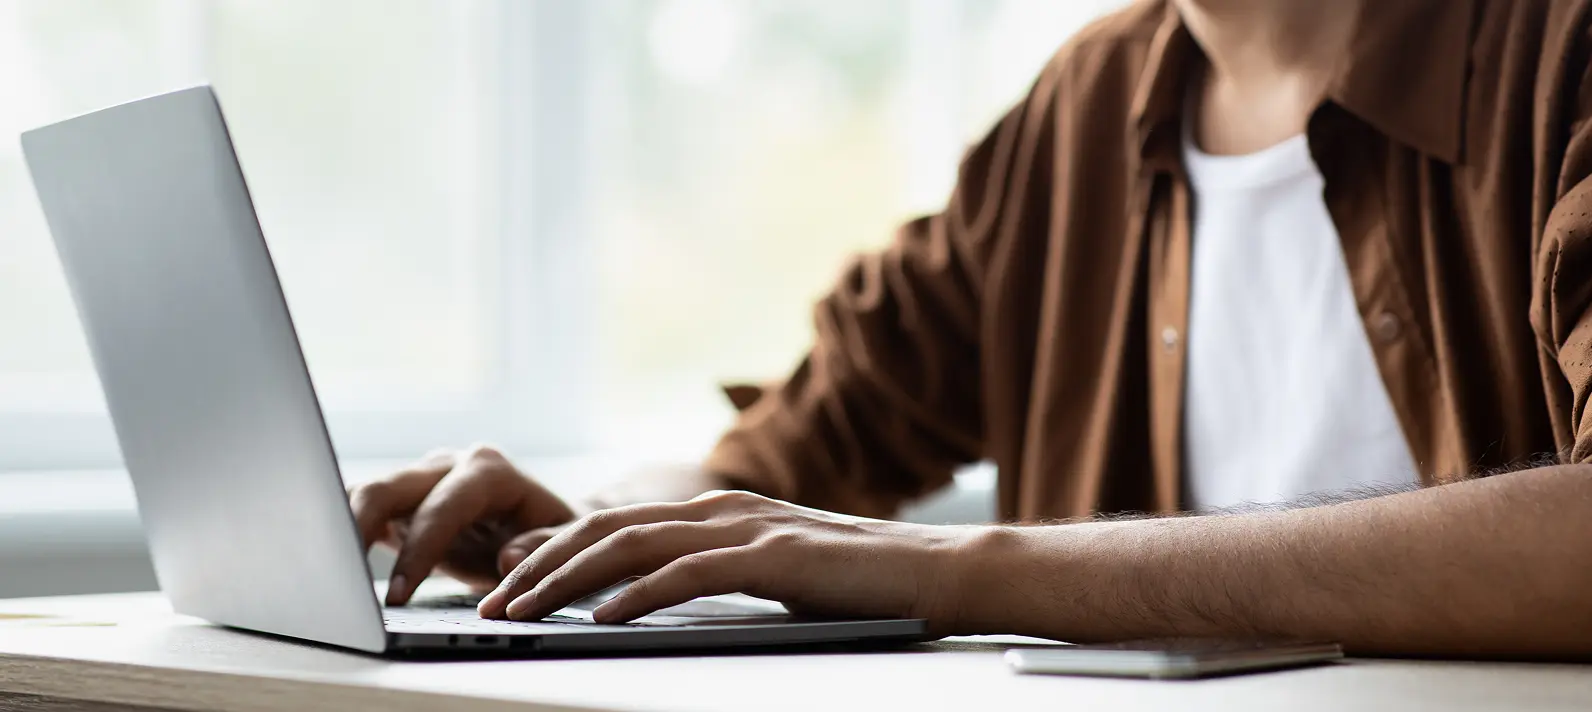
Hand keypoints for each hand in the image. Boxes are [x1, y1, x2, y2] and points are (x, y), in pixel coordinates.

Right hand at [348, 445, 584, 604]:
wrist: (550, 524)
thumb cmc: (558, 534)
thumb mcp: (566, 543)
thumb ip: (542, 548)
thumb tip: (506, 558)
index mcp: (489, 470)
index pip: (444, 506)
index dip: (419, 550)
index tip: (400, 594)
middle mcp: (449, 466)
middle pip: (389, 487)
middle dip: (359, 528)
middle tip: (339, 576)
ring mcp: (421, 481)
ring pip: (366, 494)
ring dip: (342, 529)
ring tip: (326, 571)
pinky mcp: (403, 503)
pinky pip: (363, 512)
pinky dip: (344, 535)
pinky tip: (332, 565)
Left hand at [475, 490, 978, 633]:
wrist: (932, 571)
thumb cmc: (852, 582)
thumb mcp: (765, 572)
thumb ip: (711, 573)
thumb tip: (648, 598)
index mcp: (712, 512)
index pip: (610, 524)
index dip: (549, 548)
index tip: (502, 576)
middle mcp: (717, 510)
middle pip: (603, 528)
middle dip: (537, 565)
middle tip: (489, 600)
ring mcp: (744, 529)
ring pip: (630, 545)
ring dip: (566, 579)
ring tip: (522, 609)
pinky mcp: (771, 558)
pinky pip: (687, 575)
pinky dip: (637, 595)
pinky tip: (601, 618)